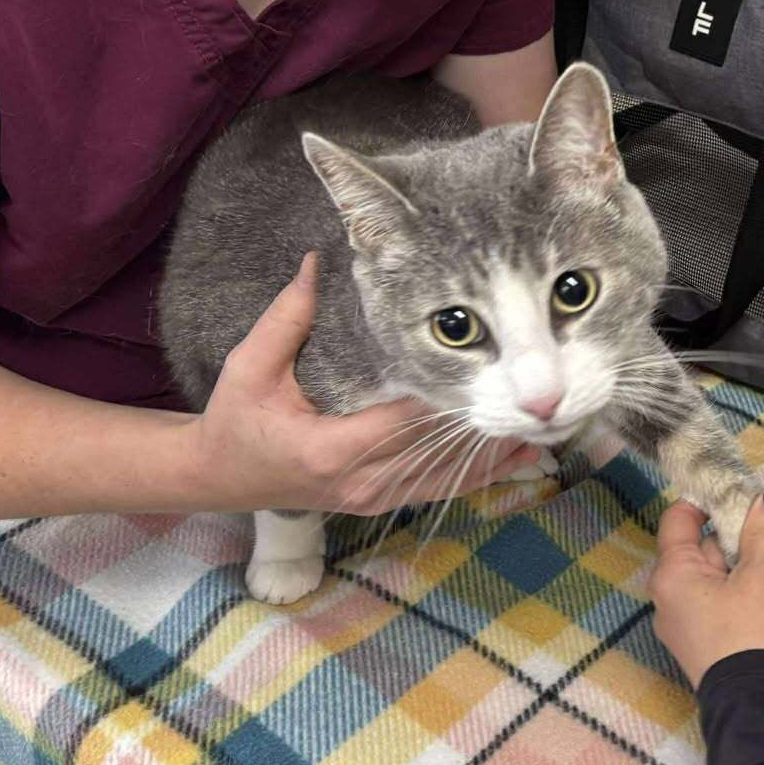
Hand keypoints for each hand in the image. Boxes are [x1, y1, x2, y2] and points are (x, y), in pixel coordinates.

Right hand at [185, 253, 536, 513]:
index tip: (495, 367)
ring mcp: (374, 497)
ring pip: (449, 478)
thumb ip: (287, 318)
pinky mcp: (382, 502)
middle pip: (439, 450)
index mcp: (332, 448)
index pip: (407, 419)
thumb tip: (317, 262)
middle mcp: (362, 481)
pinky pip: (439, 491)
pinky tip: (518, 458)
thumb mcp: (249, 367)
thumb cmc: (234, 420)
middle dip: (489, 423)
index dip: (452, 395)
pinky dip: (481, 475)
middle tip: (540, 399)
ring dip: (497, 454)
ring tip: (546, 428)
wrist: (217, 478)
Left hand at [651, 482, 763, 687]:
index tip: (746, 485)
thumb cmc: (753, 637)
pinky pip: (738, 595)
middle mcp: (676, 596)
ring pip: (731, 569)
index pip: (680, 518)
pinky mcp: (721, 637)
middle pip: (711, 543)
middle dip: (753, 522)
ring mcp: (698, 619)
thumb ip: (763, 531)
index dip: (713, 497)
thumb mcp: (762, 577)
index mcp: (673, 575)